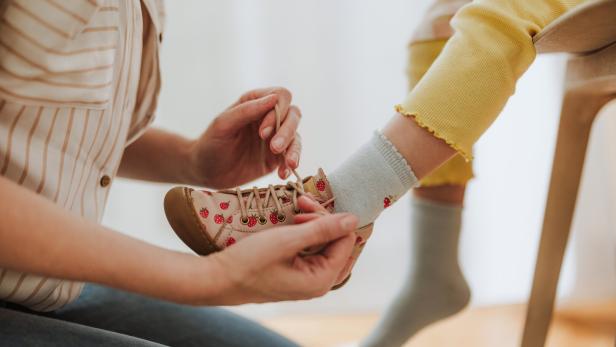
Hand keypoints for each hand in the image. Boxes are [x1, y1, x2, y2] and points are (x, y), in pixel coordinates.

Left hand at [189, 87, 302, 188]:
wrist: (204, 172)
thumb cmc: (210, 144)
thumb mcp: (223, 125)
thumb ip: (247, 110)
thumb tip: (274, 98)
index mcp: (255, 103)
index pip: (281, 96)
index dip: (278, 111)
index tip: (262, 132)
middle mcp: (268, 118)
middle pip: (293, 115)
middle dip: (287, 131)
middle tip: (274, 148)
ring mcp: (274, 138)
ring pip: (296, 136)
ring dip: (294, 149)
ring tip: (289, 164)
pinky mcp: (275, 158)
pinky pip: (291, 157)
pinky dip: (290, 166)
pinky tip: (283, 175)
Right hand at [196, 196, 356, 304]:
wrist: (218, 278)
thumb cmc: (249, 262)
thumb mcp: (288, 240)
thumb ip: (323, 229)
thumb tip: (353, 219)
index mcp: (322, 279)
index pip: (346, 240)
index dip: (331, 218)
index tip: (308, 204)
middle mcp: (319, 282)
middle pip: (340, 243)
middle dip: (325, 219)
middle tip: (303, 203)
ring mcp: (308, 279)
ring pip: (326, 243)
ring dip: (315, 223)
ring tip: (297, 209)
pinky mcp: (297, 273)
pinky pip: (313, 249)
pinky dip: (307, 232)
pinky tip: (295, 220)